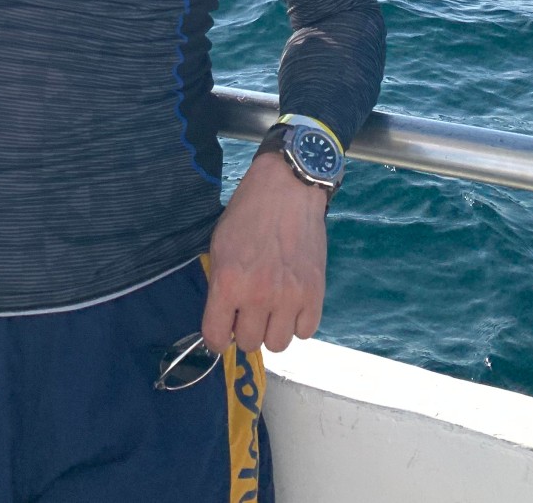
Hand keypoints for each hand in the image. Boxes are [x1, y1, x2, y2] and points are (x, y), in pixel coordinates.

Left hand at [201, 151, 327, 354]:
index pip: (216, 338)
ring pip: (278, 345)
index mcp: (229, 283)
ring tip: (272, 309)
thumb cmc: (248, 213)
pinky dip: (298, 323)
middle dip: (245, 329)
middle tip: (249, 310)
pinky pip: (305, 333)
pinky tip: (293, 304)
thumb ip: (220, 285)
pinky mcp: (315, 294)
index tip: (222, 329)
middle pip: (249, 344)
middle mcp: (258, 296)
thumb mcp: (220, 245)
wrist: (287, 188)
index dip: (217, 337)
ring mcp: (290, 298)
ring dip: (272, 330)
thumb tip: (225, 319)